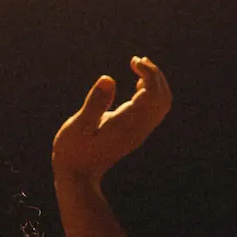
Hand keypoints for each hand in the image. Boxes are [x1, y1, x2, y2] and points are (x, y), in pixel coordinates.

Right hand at [54, 57, 171, 183]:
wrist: (78, 177)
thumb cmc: (73, 151)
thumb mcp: (79, 125)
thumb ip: (95, 103)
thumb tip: (108, 79)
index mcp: (127, 123)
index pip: (153, 94)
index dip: (149, 73)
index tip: (133, 61)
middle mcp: (138, 128)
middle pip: (163, 98)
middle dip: (155, 75)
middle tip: (137, 60)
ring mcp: (139, 132)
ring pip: (161, 104)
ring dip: (155, 83)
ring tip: (139, 66)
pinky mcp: (135, 134)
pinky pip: (154, 110)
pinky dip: (151, 93)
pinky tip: (138, 84)